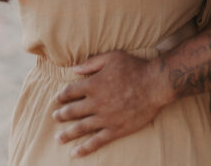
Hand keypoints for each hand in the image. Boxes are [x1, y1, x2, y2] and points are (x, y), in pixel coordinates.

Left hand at [52, 51, 170, 157]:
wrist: (155, 85)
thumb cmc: (135, 67)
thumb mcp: (112, 57)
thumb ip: (91, 63)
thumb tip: (74, 68)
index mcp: (93, 84)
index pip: (70, 92)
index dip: (61, 96)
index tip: (57, 99)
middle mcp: (96, 102)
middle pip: (72, 111)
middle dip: (61, 115)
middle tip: (55, 117)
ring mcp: (105, 118)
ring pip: (80, 128)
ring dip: (67, 134)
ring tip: (59, 138)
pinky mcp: (116, 129)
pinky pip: (97, 141)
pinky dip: (84, 148)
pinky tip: (75, 153)